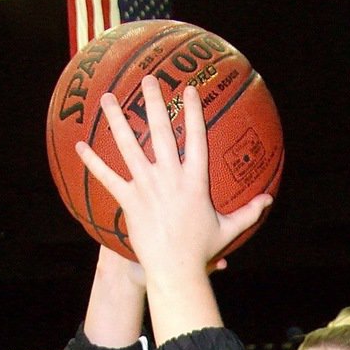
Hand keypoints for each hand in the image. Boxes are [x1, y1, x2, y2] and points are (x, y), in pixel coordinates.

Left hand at [76, 76, 271, 280]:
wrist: (175, 270)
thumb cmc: (202, 250)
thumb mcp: (229, 230)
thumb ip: (250, 212)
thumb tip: (270, 200)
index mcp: (195, 181)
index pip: (196, 139)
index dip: (193, 112)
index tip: (188, 90)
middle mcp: (170, 178)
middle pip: (161, 132)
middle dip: (154, 102)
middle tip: (149, 79)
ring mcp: (147, 187)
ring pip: (129, 146)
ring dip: (117, 119)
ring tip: (109, 98)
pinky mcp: (129, 201)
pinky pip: (107, 177)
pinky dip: (93, 161)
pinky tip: (79, 145)